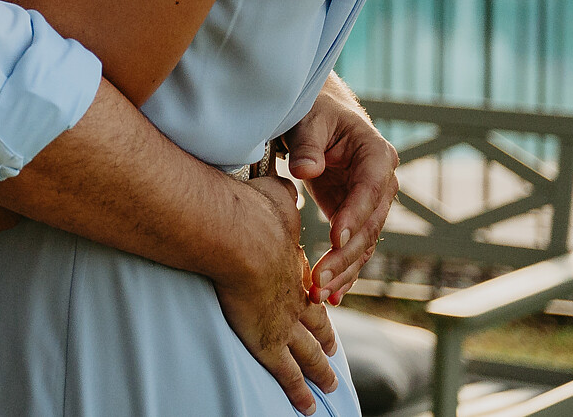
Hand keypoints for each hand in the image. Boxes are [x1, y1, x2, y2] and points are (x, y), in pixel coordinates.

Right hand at [213, 173, 337, 414]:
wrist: (240, 235)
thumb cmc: (249, 210)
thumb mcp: (273, 195)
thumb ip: (280, 192)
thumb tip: (286, 180)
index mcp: (294, 264)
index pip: (308, 285)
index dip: (316, 297)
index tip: (320, 305)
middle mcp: (295, 296)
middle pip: (314, 324)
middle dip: (323, 341)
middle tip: (332, 356)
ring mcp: (284, 321)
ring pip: (306, 354)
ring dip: (319, 372)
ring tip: (328, 389)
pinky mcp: (269, 341)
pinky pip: (286, 372)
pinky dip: (297, 390)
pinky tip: (305, 406)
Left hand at [283, 77, 397, 300]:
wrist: (319, 113)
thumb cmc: (313, 111)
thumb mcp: (308, 120)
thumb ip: (307, 146)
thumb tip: (305, 171)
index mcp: (377, 154)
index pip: (370, 190)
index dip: (355, 215)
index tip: (336, 238)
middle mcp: (382, 182)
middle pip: (369, 225)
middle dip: (346, 255)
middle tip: (320, 280)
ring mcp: (371, 202)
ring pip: (364, 243)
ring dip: (344, 271)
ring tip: (321, 295)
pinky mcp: (356, 215)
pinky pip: (354, 247)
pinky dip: (344, 271)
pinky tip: (332, 295)